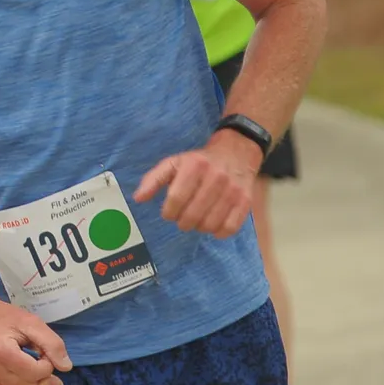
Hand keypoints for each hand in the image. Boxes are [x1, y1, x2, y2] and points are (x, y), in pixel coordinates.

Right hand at [0, 295, 69, 384]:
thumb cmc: (0, 316)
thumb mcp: (30, 322)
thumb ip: (51, 344)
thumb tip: (66, 367)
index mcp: (2, 353)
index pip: (38, 374)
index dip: (47, 365)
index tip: (41, 353)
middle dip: (39, 379)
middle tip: (35, 361)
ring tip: (26, 372)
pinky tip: (16, 380)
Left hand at [134, 135, 258, 236]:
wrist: (237, 152)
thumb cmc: (200, 161)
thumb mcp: (174, 163)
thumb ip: (154, 179)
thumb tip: (138, 198)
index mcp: (195, 166)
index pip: (176, 198)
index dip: (168, 212)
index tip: (168, 212)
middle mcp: (216, 177)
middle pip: (192, 215)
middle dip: (182, 222)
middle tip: (182, 218)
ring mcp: (232, 190)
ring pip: (209, 224)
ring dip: (198, 227)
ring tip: (196, 219)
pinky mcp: (245, 201)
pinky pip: (229, 228)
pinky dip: (218, 232)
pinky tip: (212, 223)